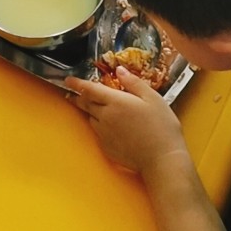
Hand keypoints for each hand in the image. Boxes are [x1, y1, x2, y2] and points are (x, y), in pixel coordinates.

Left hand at [64, 66, 186, 174]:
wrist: (162, 160)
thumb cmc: (161, 127)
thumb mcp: (153, 99)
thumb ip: (134, 83)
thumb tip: (119, 70)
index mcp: (115, 101)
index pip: (90, 89)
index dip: (77, 83)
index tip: (69, 80)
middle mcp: (105, 116)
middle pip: (86, 104)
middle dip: (80, 97)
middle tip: (77, 93)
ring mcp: (104, 134)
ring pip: (92, 118)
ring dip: (92, 112)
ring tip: (99, 110)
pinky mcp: (106, 148)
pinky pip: (98, 133)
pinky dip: (101, 127)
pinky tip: (113, 129)